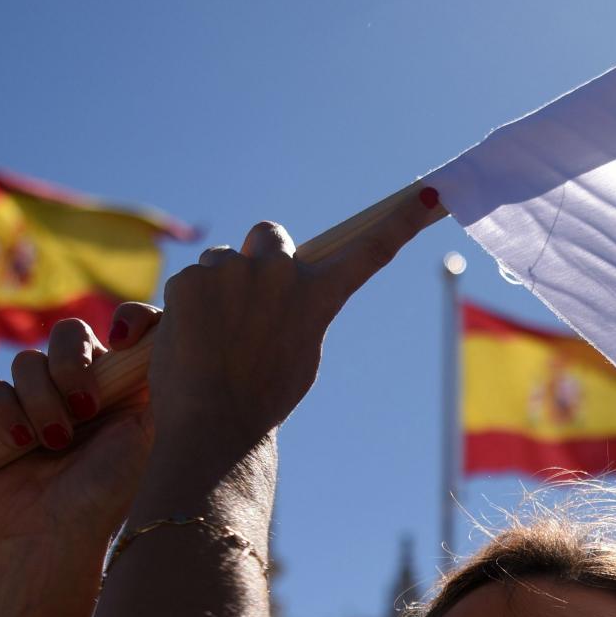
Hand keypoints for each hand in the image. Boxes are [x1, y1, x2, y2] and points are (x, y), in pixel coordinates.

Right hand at [0, 310, 160, 557]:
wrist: (52, 539)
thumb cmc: (110, 494)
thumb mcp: (148, 434)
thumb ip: (156, 384)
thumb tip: (168, 338)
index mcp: (132, 388)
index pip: (137, 328)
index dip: (133, 319)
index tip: (124, 337)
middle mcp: (91, 388)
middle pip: (71, 333)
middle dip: (72, 363)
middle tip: (85, 408)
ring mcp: (45, 401)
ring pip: (28, 361)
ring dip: (41, 399)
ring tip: (56, 443)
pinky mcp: (5, 418)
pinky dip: (6, 413)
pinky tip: (21, 443)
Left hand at [141, 191, 435, 485]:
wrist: (214, 422)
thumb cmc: (263, 398)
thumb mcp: (300, 353)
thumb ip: (299, 310)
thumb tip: (280, 290)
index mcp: (318, 295)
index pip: (370, 250)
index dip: (400, 221)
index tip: (428, 194)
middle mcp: (279, 273)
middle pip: (268, 234)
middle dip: (258, 254)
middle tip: (247, 294)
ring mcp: (231, 272)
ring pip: (222, 260)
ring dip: (219, 285)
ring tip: (214, 334)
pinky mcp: (190, 280)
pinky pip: (189, 280)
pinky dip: (188, 304)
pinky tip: (190, 338)